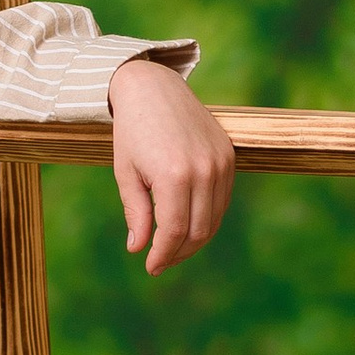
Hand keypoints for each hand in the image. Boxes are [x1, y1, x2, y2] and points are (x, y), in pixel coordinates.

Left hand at [107, 57, 234, 269]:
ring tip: (172, 247)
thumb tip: (138, 248)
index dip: (162, 255)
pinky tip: (188, 224)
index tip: (151, 267)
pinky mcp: (228, 155)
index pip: (174, 231)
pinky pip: (222, 199)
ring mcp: (221, 162)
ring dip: (195, 239)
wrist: (153, 87)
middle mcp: (203, 170)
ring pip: (214, 218)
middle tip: (159, 262)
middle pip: (199, 230)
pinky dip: (207, 217)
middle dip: (178, 252)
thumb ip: (136, 212)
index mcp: (173, 175)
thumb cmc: (132, 130)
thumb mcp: (126, 173)